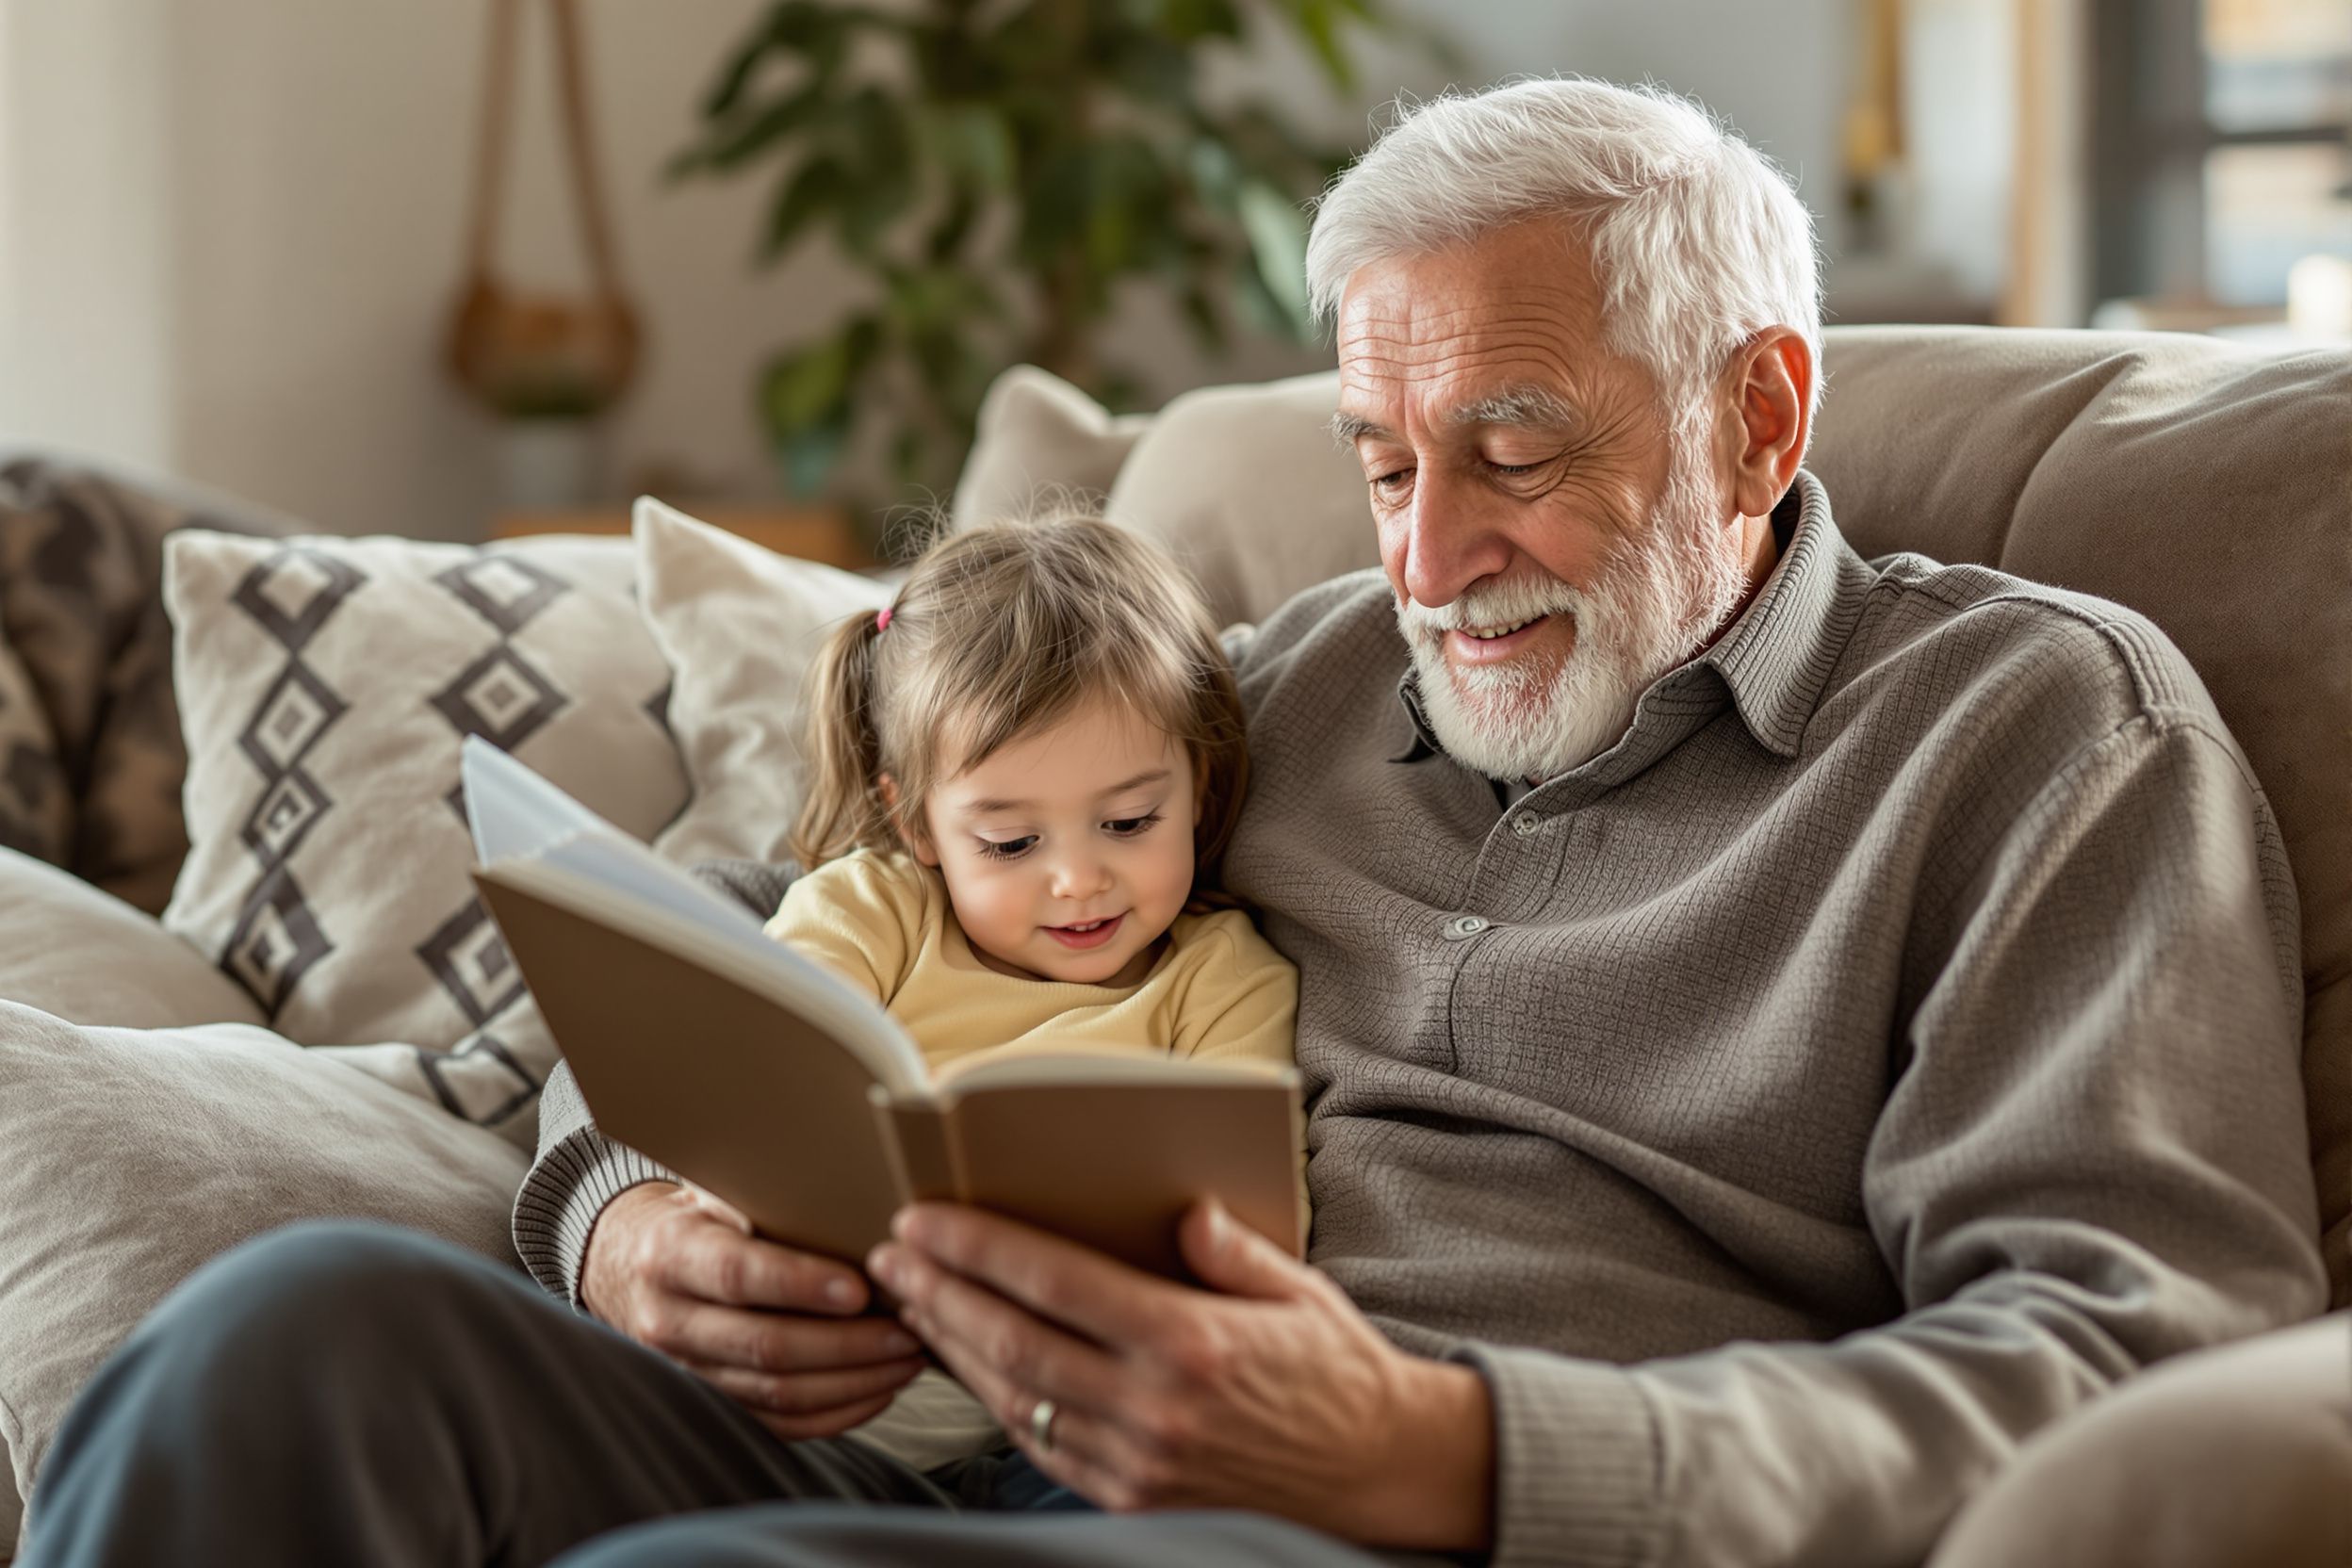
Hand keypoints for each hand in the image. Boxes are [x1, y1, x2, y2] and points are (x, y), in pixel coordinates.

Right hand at [582, 1182, 924, 1440]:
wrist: (633, 1266)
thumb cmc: (702, 1218)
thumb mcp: (717, 1190)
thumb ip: (766, 1195)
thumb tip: (854, 1192)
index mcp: (671, 1254)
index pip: (736, 1274)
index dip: (799, 1284)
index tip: (860, 1288)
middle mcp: (669, 1320)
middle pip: (766, 1345)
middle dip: (849, 1343)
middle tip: (909, 1327)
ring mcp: (686, 1371)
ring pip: (777, 1393)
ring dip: (854, 1381)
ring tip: (909, 1357)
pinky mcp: (710, 1404)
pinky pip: (779, 1425)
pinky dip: (836, 1413)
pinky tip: (879, 1389)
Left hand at [867, 1200, 1494, 1550]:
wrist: (1378, 1472)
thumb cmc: (1336, 1368)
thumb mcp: (1296, 1289)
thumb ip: (1230, 1248)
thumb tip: (1182, 1208)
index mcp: (1190, 1343)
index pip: (1056, 1283)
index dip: (978, 1249)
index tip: (924, 1219)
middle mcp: (1154, 1409)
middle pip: (1013, 1341)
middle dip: (940, 1292)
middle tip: (891, 1253)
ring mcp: (1138, 1464)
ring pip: (1014, 1398)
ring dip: (952, 1346)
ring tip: (911, 1299)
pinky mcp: (1132, 1500)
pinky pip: (1042, 1445)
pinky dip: (994, 1400)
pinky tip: (967, 1363)